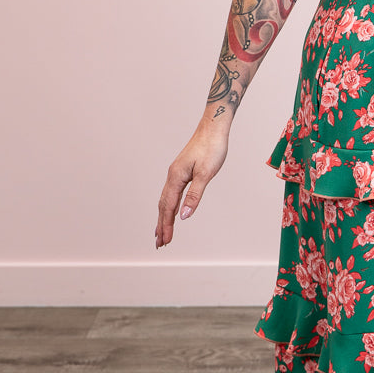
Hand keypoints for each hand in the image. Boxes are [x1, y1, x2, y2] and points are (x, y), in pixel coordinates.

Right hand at [155, 122, 229, 247]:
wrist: (213, 128)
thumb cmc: (212, 148)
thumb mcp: (206, 173)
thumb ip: (194, 196)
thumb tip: (184, 216)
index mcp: (176, 177)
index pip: (168, 207)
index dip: (166, 225)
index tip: (165, 241)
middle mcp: (172, 176)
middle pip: (163, 206)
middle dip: (161, 225)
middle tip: (160, 244)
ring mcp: (176, 174)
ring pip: (165, 200)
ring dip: (163, 217)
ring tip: (161, 232)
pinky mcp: (182, 171)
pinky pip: (171, 193)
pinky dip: (169, 206)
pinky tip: (170, 211)